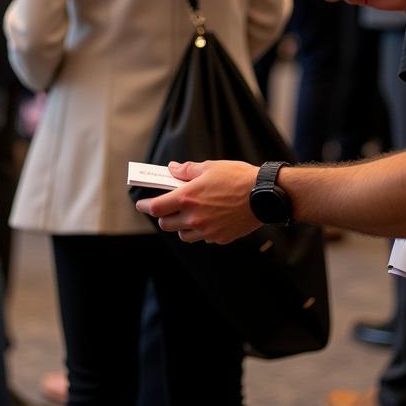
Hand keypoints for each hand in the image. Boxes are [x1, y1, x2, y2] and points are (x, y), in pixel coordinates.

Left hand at [135, 160, 260, 243]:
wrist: (264, 195)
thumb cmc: (237, 178)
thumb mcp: (209, 168)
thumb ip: (186, 170)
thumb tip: (172, 169)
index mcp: (187, 198)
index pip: (157, 207)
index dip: (145, 206)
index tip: (141, 204)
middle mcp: (194, 218)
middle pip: (167, 224)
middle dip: (164, 215)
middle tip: (168, 207)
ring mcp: (207, 231)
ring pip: (183, 235)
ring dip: (181, 226)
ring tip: (189, 215)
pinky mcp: (220, 238)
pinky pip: (203, 238)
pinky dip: (201, 231)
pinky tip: (209, 220)